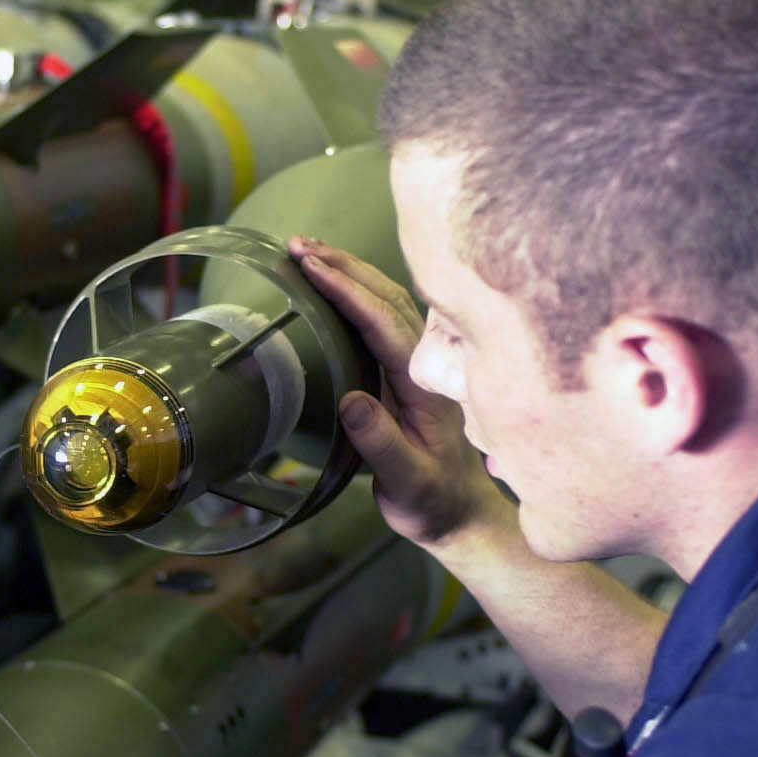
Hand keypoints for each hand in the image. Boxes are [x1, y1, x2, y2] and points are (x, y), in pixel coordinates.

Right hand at [289, 235, 507, 548]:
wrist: (460, 510)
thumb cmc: (432, 500)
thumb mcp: (406, 483)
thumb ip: (380, 443)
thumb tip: (352, 401)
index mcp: (426, 385)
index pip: (384, 324)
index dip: (347, 292)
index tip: (311, 269)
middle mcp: (427, 363)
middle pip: (388, 297)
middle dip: (343, 266)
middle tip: (297, 246)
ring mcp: (420, 360)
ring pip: (388, 298)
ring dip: (349, 270)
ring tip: (307, 250)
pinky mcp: (409, 365)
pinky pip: (384, 313)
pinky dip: (357, 287)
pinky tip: (334, 277)